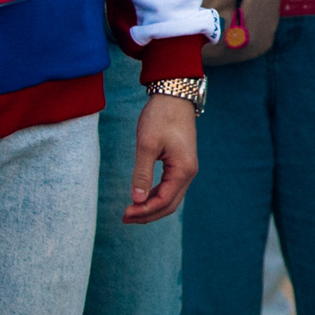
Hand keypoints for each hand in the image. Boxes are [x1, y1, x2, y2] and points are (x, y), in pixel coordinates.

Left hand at [122, 92, 197, 223]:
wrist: (174, 96)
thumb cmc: (160, 117)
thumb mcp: (146, 144)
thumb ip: (142, 173)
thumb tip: (136, 200)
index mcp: (183, 170)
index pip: (163, 201)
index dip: (144, 211)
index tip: (124, 213)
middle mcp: (189, 173)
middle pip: (169, 205)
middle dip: (147, 214)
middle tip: (125, 218)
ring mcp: (187, 168)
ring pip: (171, 198)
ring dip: (151, 207)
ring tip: (130, 211)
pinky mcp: (181, 163)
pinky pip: (170, 188)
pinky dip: (156, 196)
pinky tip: (141, 197)